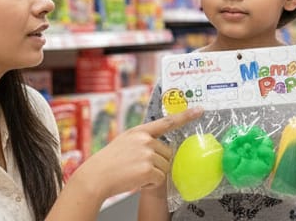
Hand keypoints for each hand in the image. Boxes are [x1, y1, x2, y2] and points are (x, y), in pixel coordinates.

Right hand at [72, 107, 203, 198]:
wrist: (96, 177)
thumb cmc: (108, 163)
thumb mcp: (124, 143)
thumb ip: (141, 142)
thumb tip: (160, 148)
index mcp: (139, 131)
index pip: (167, 122)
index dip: (185, 116)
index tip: (200, 110)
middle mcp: (145, 140)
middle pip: (167, 153)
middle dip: (157, 163)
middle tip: (138, 168)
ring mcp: (147, 154)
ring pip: (164, 167)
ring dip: (153, 175)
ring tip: (134, 174)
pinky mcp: (148, 169)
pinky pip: (159, 179)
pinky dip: (150, 184)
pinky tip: (136, 181)